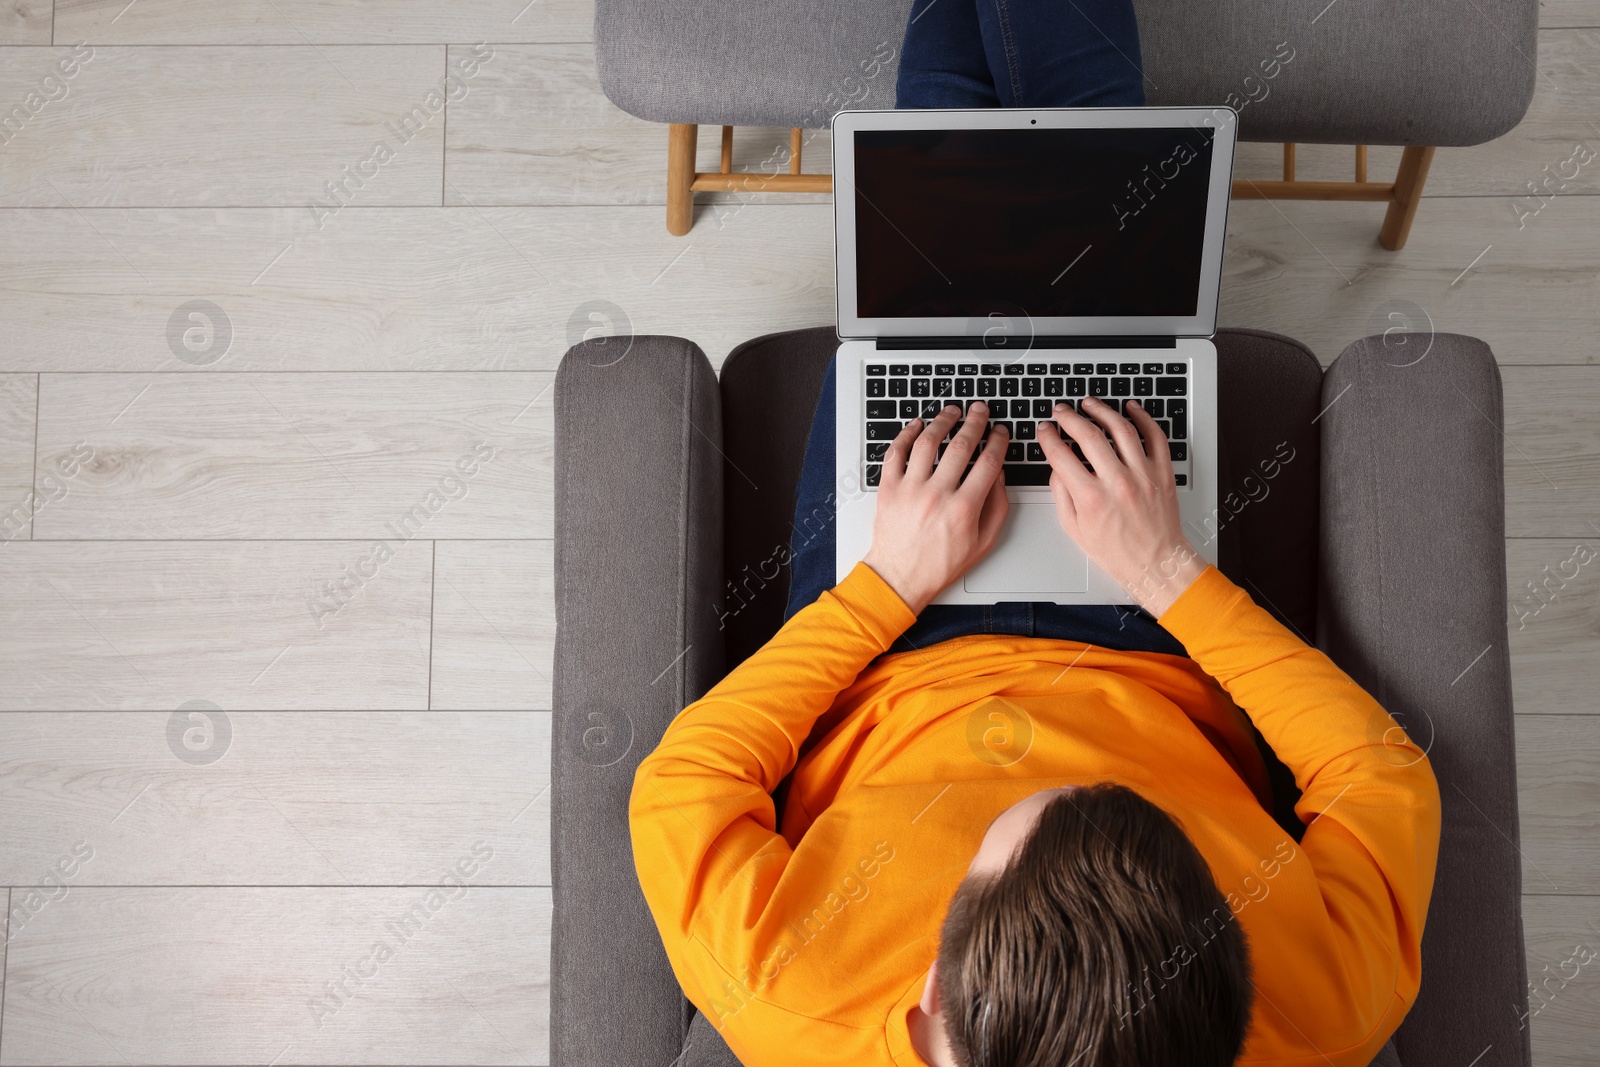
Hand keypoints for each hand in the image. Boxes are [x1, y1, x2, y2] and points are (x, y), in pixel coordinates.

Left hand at [862, 402, 1010, 613]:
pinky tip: (917, 425)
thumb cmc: (940, 564)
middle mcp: (937, 494)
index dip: (998, 441)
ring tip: (951, 411)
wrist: (899, 577)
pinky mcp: (888, 489)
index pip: (988, 462)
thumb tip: (999, 476)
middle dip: (975, 422)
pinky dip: (906, 434)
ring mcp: (910, 489)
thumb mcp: (983, 543)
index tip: (1000, 432)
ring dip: (942, 421)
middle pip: (961, 445)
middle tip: (980, 410)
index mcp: (964, 508)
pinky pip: (896, 452)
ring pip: (928, 442)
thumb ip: (997, 508)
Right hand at [1036, 397, 1204, 615]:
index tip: (1045, 429)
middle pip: (1088, 435)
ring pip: (1121, 429)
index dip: (1048, 437)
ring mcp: (1143, 475)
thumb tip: (1057, 467)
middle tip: (1061, 411)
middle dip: (1069, 418)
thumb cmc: (1117, 551)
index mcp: (1091, 498)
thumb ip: (1061, 495)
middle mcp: (1117, 483)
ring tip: (1090, 404)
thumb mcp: (1075, 529)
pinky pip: (1154, 436)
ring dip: (1102, 410)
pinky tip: (1130, 408)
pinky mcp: (1162, 472)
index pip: (1061, 455)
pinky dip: (1143, 417)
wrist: (1156, 563)